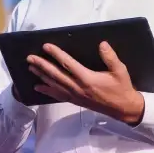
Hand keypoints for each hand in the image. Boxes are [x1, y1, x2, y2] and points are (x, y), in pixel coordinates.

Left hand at [27, 41, 145, 123]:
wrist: (123, 108)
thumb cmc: (122, 88)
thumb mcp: (120, 71)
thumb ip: (110, 57)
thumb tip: (102, 44)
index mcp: (87, 78)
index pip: (68, 64)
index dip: (56, 54)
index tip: (46, 46)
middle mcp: (78, 87)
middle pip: (56, 74)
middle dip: (42, 65)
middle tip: (30, 57)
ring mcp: (75, 95)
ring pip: (54, 84)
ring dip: (41, 75)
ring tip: (30, 67)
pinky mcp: (75, 101)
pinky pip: (58, 95)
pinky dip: (47, 90)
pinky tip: (37, 87)